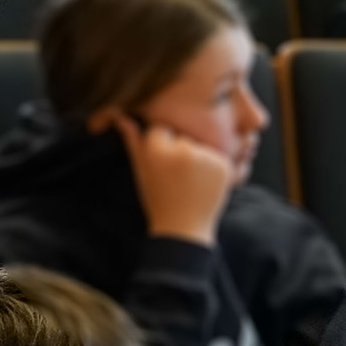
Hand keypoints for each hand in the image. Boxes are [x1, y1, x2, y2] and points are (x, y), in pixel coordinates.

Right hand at [95, 110, 236, 244]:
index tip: (162, 166)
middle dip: (181, 151)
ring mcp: (205, 157)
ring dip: (198, 157)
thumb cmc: (158, 199)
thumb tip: (121, 117)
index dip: (161, 147)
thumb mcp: (142, 171)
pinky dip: (213, 166)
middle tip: (177, 177)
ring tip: (190, 181)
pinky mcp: (224, 165)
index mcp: (157, 150)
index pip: (161, 129)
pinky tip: (203, 183)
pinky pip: (217, 155)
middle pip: (183, 135)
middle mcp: (182, 150)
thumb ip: (134, 141)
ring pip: (201, 144)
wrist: (182, 228)